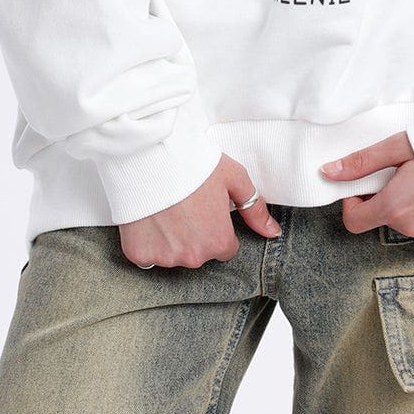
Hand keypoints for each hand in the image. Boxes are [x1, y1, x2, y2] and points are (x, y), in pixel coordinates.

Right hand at [118, 153, 279, 269]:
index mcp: (218, 241)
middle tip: (185, 206)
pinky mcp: (139, 255)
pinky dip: (148, 241)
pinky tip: (150, 218)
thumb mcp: (233, 178)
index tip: (206, 211)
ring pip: (174, 255)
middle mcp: (194, 256)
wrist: (151, 155)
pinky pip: (147, 256)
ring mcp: (165, 258)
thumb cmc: (194, 163)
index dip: (217, 228)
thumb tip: (273, 231)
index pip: (226, 248)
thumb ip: (254, 209)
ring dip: (171, 239)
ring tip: (167, 209)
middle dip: (195, 235)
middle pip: (199, 253)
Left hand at [318, 130, 413, 241]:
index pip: (354, 222)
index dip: (353, 201)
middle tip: (404, 170)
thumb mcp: (399, 145)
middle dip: (386, 196)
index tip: (365, 183)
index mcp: (395, 206)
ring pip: (409, 222)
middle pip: (385, 217)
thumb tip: (327, 172)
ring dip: (410, 204)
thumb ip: (362, 162)